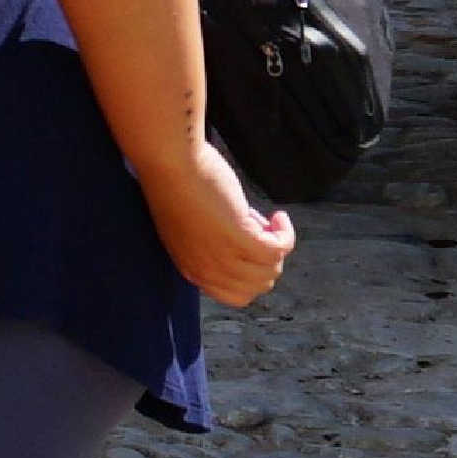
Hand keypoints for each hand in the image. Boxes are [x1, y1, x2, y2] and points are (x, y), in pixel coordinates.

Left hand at [143, 139, 295, 305]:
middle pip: (258, 286)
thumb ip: (216, 243)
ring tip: (271, 221)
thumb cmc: (179, 183)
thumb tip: (253, 238)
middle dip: (268, 259)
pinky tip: (279, 216)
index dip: (251, 272)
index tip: (251, 245)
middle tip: (262, 229)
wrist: (170, 161)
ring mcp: (224, 257)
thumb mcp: (194, 227)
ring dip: (278, 245)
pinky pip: (278, 250)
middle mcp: (208, 272)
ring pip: (271, 270)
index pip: (235, 295)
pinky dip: (286, 234)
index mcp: (194, 271)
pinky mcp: (240, 237)